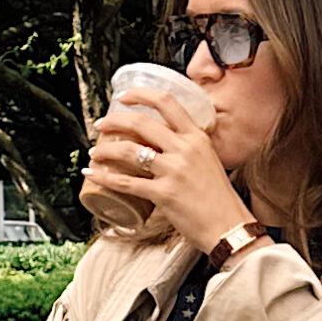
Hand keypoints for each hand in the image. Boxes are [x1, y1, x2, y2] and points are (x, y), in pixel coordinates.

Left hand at [81, 90, 243, 254]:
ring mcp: (174, 171)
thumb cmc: (218, 198)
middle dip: (114, 121)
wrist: (229, 226)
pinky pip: (125, 183)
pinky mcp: (164, 194)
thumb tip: (160, 143)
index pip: (167, 102)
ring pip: (128, 151)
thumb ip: (186, 148)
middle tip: (101, 125)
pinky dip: (104, 178)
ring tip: (94, 152)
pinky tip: (92, 175)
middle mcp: (185, 149)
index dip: (141, 94)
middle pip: (141, 122)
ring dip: (105, 150)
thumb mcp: (207, 160)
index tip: (124, 97)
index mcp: (197, 137)